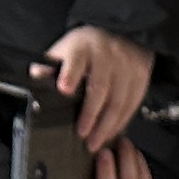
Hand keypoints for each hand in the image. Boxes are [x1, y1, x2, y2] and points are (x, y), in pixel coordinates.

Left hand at [38, 22, 154, 149]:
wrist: (120, 36)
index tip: (64, 89)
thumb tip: (37, 77)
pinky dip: (120, 123)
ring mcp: (126, 66)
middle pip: (99, 88)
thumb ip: (50, 66)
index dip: (70, 74)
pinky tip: (110, 133)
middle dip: (90, 114)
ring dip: (106, 126)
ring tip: (95, 142)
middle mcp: (107, 54)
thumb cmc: (88, 48)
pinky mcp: (140, 78)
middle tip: (82, 134)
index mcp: (83, 46)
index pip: (76, 60)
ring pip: (118, 101)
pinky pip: (131, 106)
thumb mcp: (66, 51)